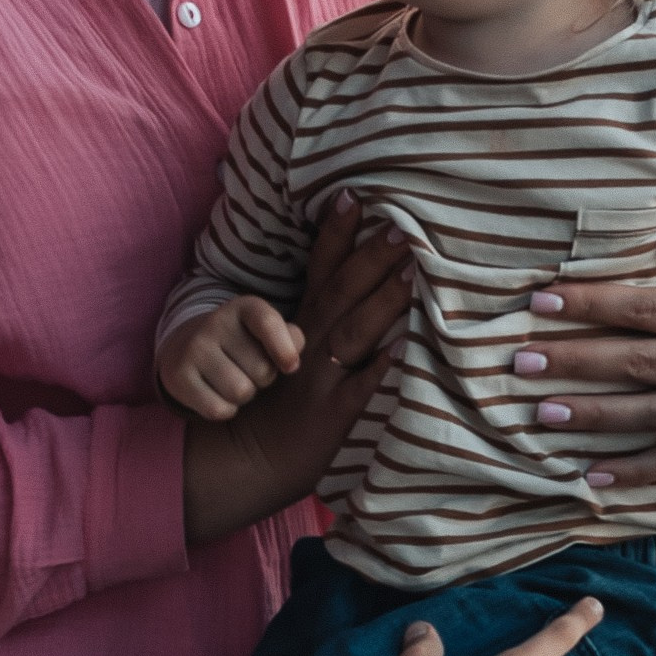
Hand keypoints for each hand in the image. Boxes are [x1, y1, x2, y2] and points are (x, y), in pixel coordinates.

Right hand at [161, 297, 302, 419]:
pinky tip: (217, 395)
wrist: (185, 347)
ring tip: (234, 381)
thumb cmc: (240, 343)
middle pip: (263, 371)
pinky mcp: (178, 375)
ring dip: (244, 396)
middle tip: (248, 370)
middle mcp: (215, 323)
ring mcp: (194, 348)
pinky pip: (218, 409)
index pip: (268, 323)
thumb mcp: (265, 332)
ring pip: (240, 392)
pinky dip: (225, 410)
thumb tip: (292, 360)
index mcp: (243, 307)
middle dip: (263, 379)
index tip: (290, 367)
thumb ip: (290, 339)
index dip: (285, 350)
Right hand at [182, 192, 411, 544]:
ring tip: (412, 273)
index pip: (318, 270)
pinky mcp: (329, 413)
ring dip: (383, 300)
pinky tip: (404, 348)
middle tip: (400, 227)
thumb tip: (353, 286)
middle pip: (340, 292)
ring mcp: (317, 377)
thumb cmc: (272, 404)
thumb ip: (316, 320)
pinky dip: (380, 368)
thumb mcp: (284, 355)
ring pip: (350, 331)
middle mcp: (305, 346)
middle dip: (370, 258)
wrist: (244, 459)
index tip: (353, 196)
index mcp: (297, 326)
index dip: (335, 235)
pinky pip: (358, 388)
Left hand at [507, 201, 655, 490]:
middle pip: (639, 363)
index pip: (649, 309)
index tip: (541, 300)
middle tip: (520, 361)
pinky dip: (636, 473)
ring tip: (541, 413)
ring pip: (651, 415)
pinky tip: (591, 477)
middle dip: (577, 362)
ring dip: (594, 416)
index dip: (594, 304)